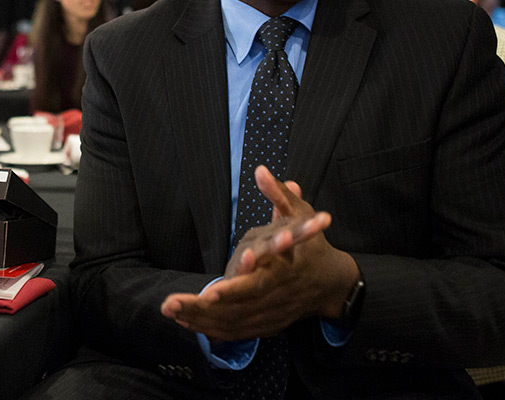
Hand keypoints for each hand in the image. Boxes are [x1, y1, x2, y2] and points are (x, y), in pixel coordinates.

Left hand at [159, 166, 357, 340]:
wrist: (332, 283)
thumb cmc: (313, 247)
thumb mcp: (300, 215)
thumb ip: (279, 196)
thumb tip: (261, 171)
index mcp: (285, 272)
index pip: (257, 285)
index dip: (233, 290)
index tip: (209, 293)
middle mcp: (276, 298)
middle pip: (237, 310)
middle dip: (202, 310)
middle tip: (172, 305)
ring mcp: (271, 315)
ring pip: (233, 325)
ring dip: (201, 321)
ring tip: (171, 311)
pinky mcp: (266, 326)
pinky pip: (236, 333)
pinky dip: (212, 331)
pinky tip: (188, 323)